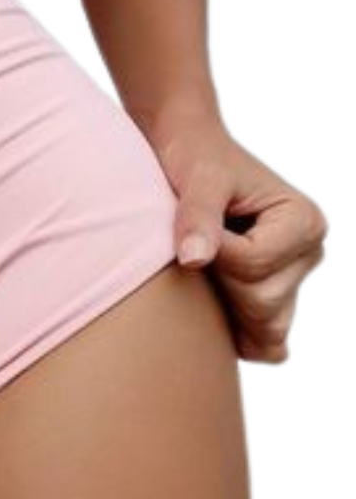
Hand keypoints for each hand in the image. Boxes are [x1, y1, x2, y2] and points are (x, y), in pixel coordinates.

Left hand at [152, 121, 327, 363]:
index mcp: (304, 222)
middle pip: (261, 303)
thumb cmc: (195, 160)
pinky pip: (265, 342)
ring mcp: (293, 279)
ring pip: (262, 327)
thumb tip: (194, 259)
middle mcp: (309, 254)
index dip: (215, 253)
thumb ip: (197, 216)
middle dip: (219, 283)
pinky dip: (239, 337)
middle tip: (198, 246)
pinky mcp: (273, 297)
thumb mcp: (197, 180)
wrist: (189, 156)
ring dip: (224, 308)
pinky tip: (217, 326)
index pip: (254, 267)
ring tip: (206, 268)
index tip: (200, 224)